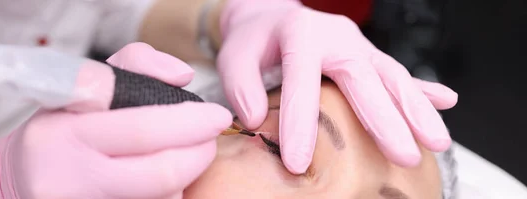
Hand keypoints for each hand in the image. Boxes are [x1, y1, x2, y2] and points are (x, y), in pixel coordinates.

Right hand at [0, 43, 232, 198]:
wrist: (19, 182)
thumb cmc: (61, 130)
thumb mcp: (85, 89)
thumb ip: (134, 66)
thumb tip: (181, 76)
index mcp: (63, 129)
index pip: (137, 122)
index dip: (187, 121)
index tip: (215, 116)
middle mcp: (64, 173)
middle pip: (160, 170)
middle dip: (200, 153)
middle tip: (212, 139)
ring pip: (160, 195)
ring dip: (183, 176)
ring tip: (184, 157)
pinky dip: (167, 193)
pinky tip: (164, 180)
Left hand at [217, 0, 457, 173]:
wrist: (271, 15)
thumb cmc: (253, 39)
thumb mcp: (234, 56)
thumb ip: (241, 85)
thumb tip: (257, 119)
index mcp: (300, 34)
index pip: (302, 85)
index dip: (300, 126)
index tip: (299, 163)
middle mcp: (336, 37)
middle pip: (364, 79)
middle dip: (385, 120)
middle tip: (403, 155)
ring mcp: (357, 44)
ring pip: (392, 76)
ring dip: (416, 110)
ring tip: (438, 142)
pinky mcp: (367, 54)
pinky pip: (397, 72)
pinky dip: (422, 89)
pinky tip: (447, 102)